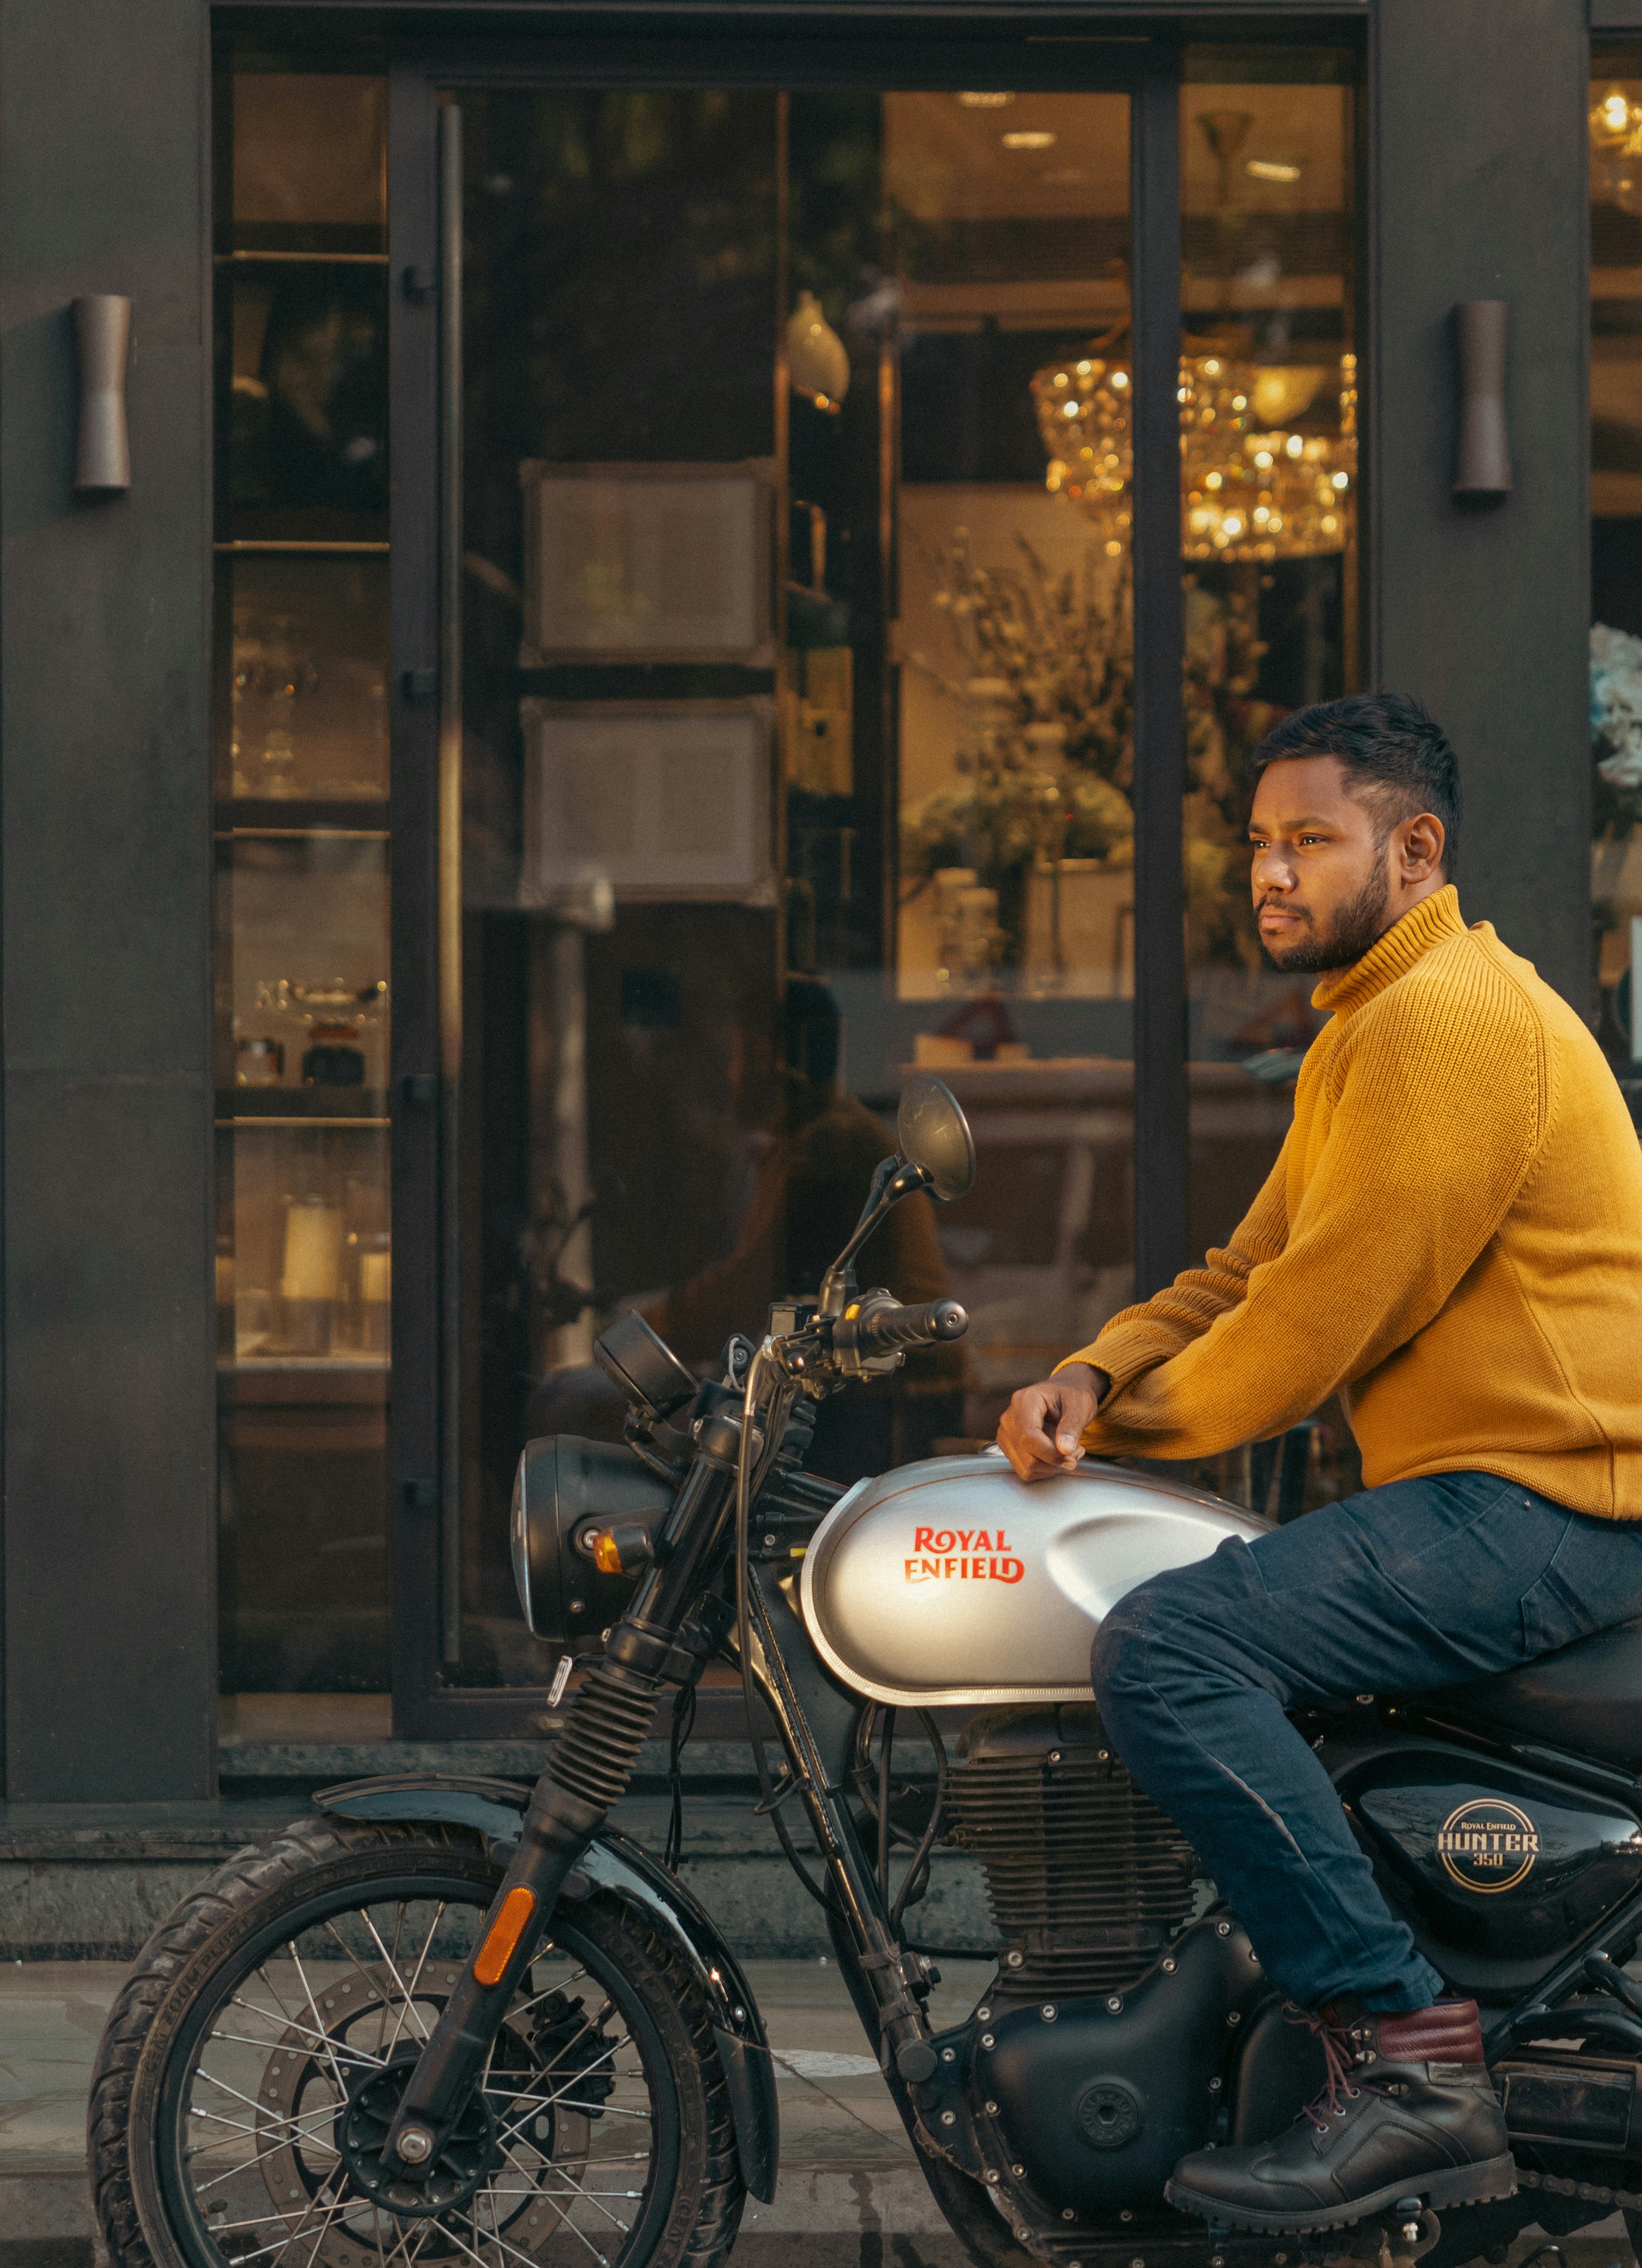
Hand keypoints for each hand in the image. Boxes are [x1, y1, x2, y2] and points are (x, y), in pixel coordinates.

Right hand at [996, 1362, 1107, 1481]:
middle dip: (1055, 1462)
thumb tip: (1064, 1449)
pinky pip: (1025, 1470)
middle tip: (1077, 1451)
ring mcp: (1006, 1433)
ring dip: (1051, 1467)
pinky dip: (1044, 1469)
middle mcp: (1009, 1417)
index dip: (1050, 1453)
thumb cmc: (1071, 1395)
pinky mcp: (1009, 1446)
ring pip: (1026, 1467)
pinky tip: (1056, 1455)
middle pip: (1027, 1456)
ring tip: (1068, 1452)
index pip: (1029, 1436)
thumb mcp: (1079, 1405)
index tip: (1072, 1457)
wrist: (1064, 1394)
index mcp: (1024, 1401)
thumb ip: (1072, 1426)